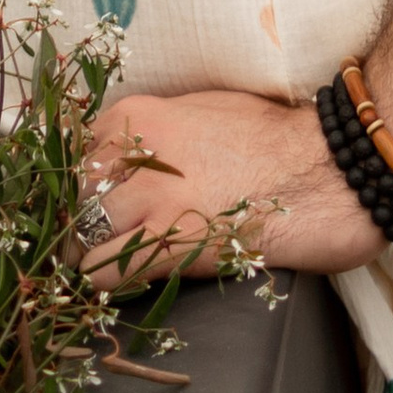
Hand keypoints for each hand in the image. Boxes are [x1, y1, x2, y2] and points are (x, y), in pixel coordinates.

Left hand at [80, 86, 381, 281]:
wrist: (325, 169)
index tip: (87, 204)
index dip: (76, 186)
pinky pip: (100, 273)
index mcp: (137, 115)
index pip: (68, 154)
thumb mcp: (201, 109)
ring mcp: (148, 200)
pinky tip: (125, 282)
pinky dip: (104, 283)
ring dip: (88, 254)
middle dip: (77, 221)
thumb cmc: (272, 138)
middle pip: (68, 197)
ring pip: (75, 238)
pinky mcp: (167, 245)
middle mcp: (132, 152)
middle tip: (98, 238)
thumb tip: (121, 155)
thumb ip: (153, 130)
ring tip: (111, 263)